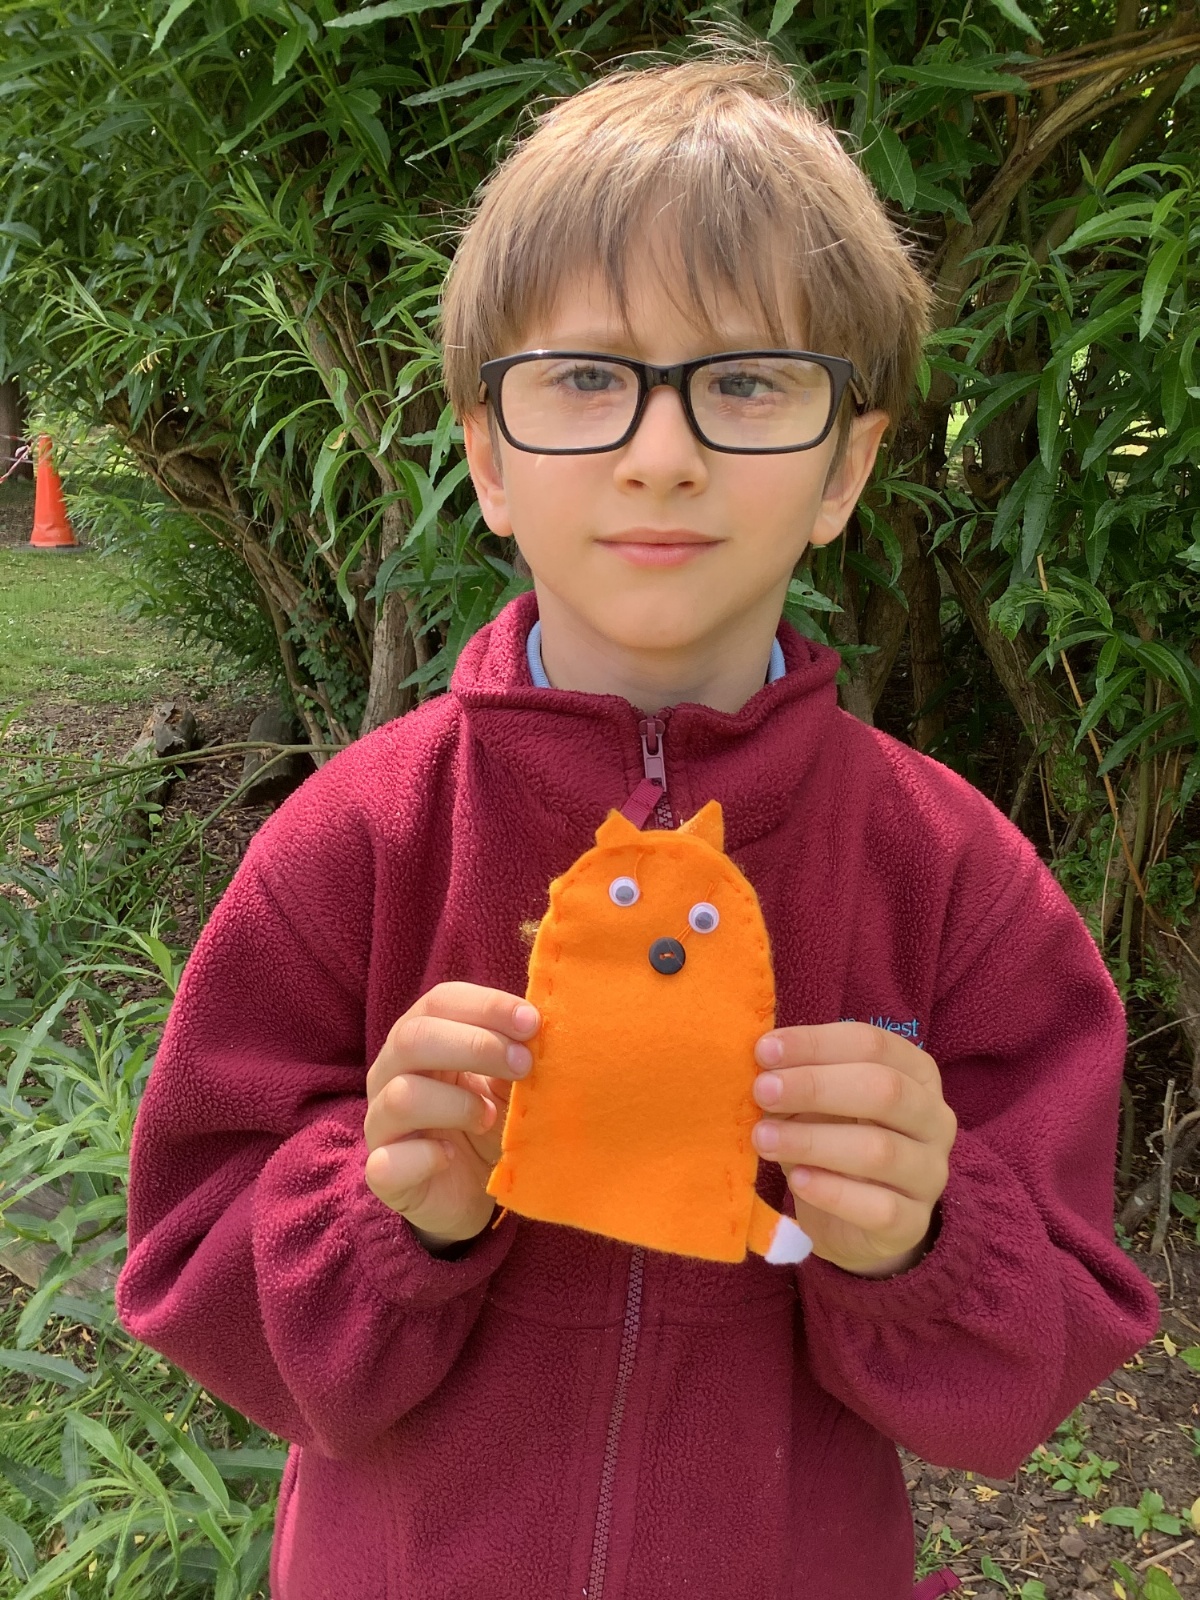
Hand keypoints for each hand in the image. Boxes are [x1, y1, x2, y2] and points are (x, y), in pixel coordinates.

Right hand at [363, 982, 538, 1251]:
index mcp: (420, 1039)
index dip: (487, 1005)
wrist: (476, 1192)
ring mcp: (380, 1124)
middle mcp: (390, 1073)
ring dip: (457, 1103)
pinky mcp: (383, 1174)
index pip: (440, 1002)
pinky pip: (387, 1162)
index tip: (532, 1022)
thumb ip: (516, 1054)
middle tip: (523, 1065)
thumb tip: (538, 1031)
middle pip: (412, 1037)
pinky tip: (450, 1157)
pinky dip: (426, 1157)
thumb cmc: (491, 1122)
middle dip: (476, 1045)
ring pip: (402, 1095)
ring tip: (491, 1119)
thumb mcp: (508, 1083)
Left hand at [750, 1021, 955, 1277]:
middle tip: (762, 1091)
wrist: (855, 1221)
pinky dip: (832, 1191)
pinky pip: (878, 1206)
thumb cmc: (835, 1141)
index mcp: (916, 1073)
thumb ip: (797, 1081)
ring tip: (763, 1138)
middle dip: (816, 1087)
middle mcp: (934, 1119)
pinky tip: (797, 1180)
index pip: (874, 1044)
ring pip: (880, 1150)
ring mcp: (930, 1173)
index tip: (763, 1051)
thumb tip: (762, 1065)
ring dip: (812, 1140)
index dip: (817, 1043)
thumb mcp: (817, 1104)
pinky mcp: (913, 1222)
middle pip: (885, 1090)